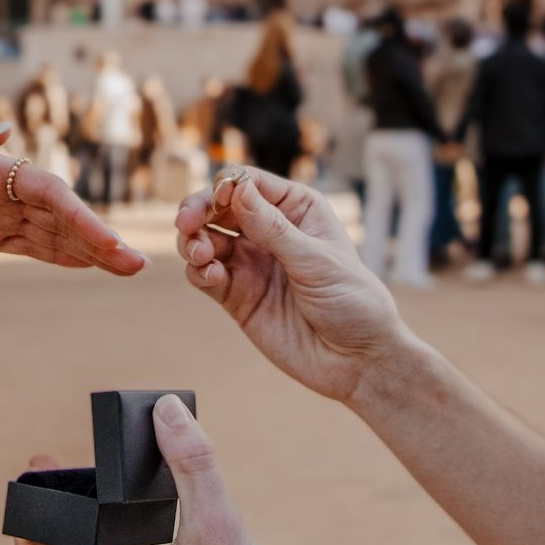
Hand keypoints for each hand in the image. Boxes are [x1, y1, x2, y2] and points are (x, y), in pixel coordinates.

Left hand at [0, 116, 144, 275]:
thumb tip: (1, 132)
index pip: (49, 193)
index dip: (81, 218)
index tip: (107, 242)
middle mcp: (3, 188)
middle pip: (62, 216)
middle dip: (98, 241)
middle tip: (137, 265)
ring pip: (53, 235)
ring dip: (89, 252)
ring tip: (128, 269)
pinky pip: (31, 246)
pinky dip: (62, 257)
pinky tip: (89, 266)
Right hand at [176, 168, 404, 404]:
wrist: (357, 361)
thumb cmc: (353, 302)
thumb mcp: (317, 261)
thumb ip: (273, 228)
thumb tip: (237, 188)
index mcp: (296, 210)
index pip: (250, 183)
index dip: (226, 186)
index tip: (216, 202)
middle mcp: (269, 231)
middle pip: (218, 208)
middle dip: (198, 211)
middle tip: (187, 223)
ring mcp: (251, 264)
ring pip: (205, 239)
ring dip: (194, 242)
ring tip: (201, 255)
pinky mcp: (238, 296)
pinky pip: (205, 275)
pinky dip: (198, 271)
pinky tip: (209, 276)